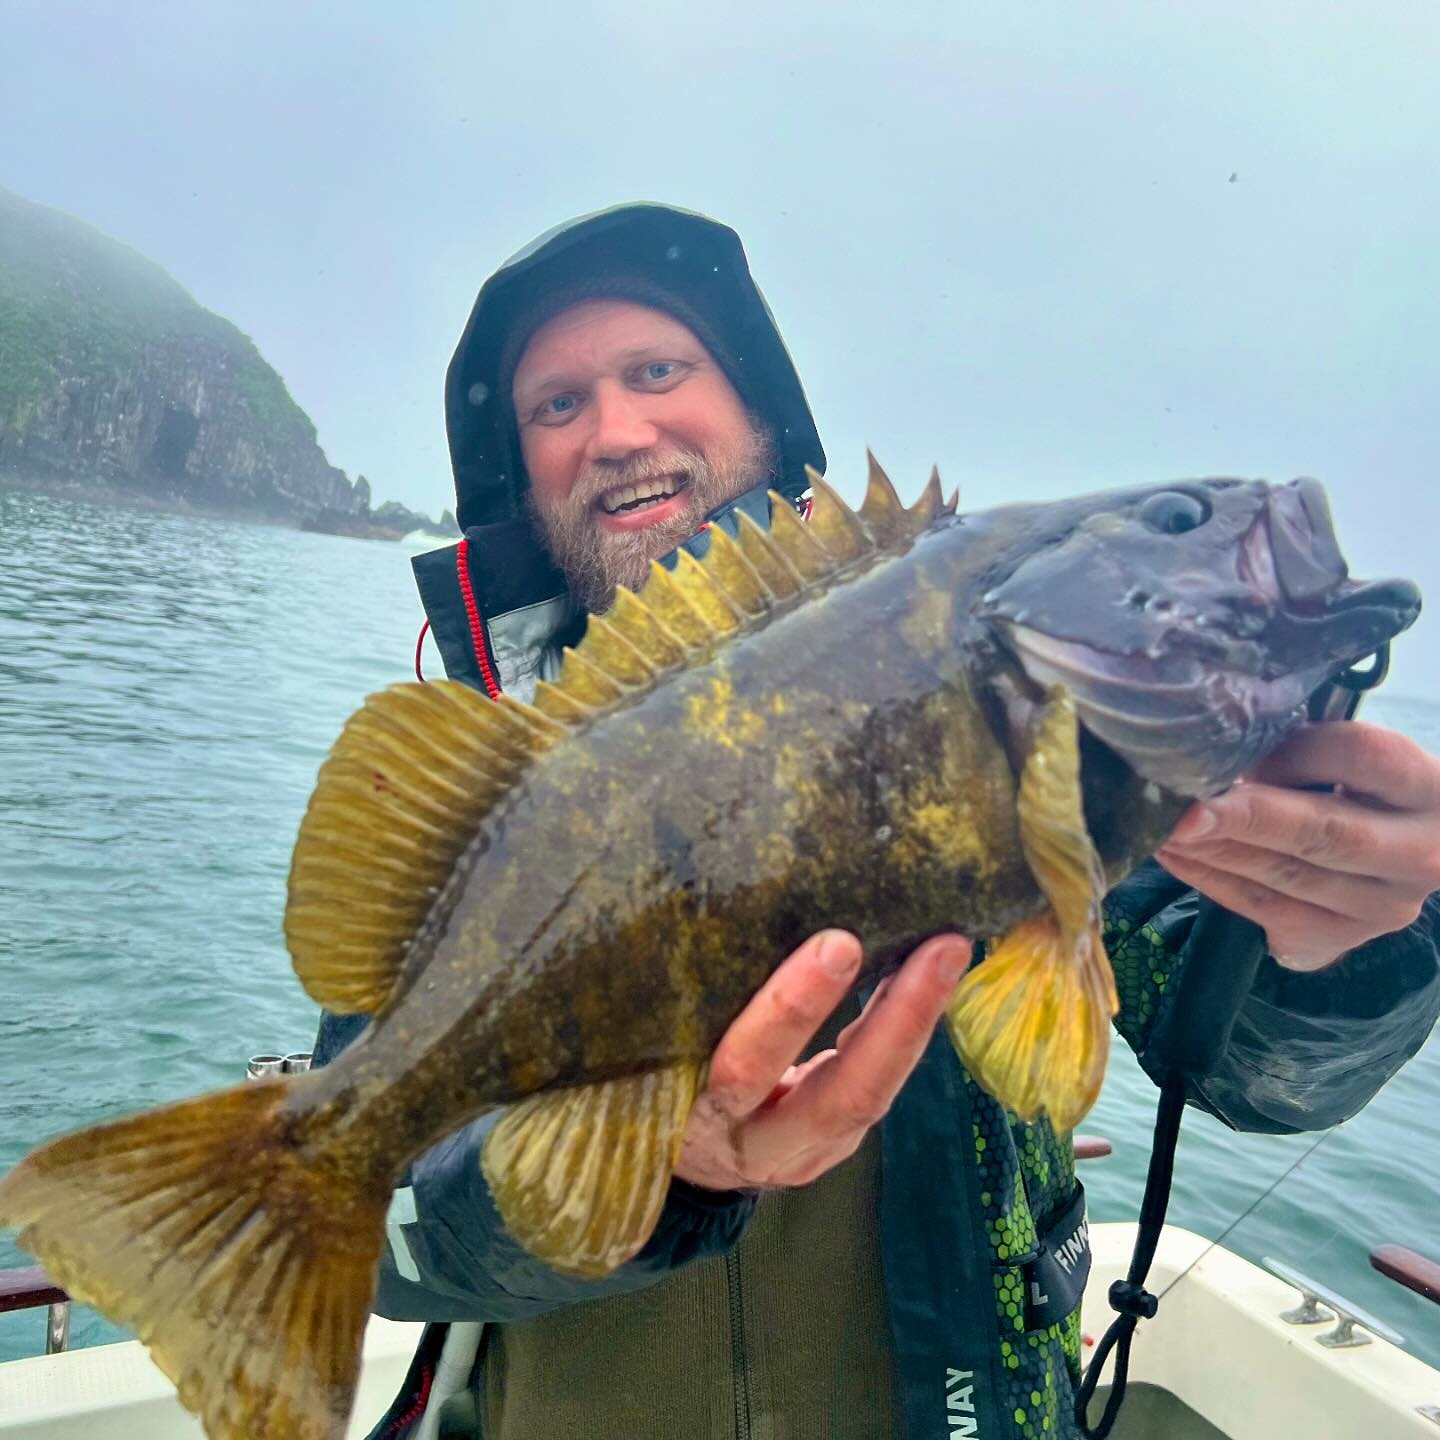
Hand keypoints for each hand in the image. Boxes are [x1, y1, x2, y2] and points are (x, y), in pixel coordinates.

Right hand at [674, 929, 971, 1191]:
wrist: (678, 1162)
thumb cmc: (656, 1076)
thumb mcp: (653, 1053)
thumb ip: (684, 1003)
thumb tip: (691, 894)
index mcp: (701, 1114)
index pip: (747, 1068)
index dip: (789, 1013)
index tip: (838, 946)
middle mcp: (762, 1141)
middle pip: (838, 1097)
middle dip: (891, 1024)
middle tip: (935, 950)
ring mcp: (807, 1150)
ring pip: (871, 1097)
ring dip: (915, 1023)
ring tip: (949, 952)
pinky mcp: (835, 1143)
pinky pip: (877, 1087)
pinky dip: (904, 1029)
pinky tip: (931, 973)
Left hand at [1156, 722, 1439, 971]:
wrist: (1393, 860)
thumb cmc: (1360, 791)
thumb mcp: (1353, 764)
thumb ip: (1307, 752)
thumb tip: (1226, 748)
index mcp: (1428, 790)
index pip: (1364, 758)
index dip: (1295, 752)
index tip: (1240, 748)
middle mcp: (1419, 855)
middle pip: (1325, 833)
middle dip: (1245, 819)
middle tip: (1185, 810)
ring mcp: (1383, 907)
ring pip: (1286, 876)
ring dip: (1214, 850)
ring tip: (1163, 827)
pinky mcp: (1342, 939)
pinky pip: (1264, 909)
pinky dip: (1212, 880)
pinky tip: (1177, 857)